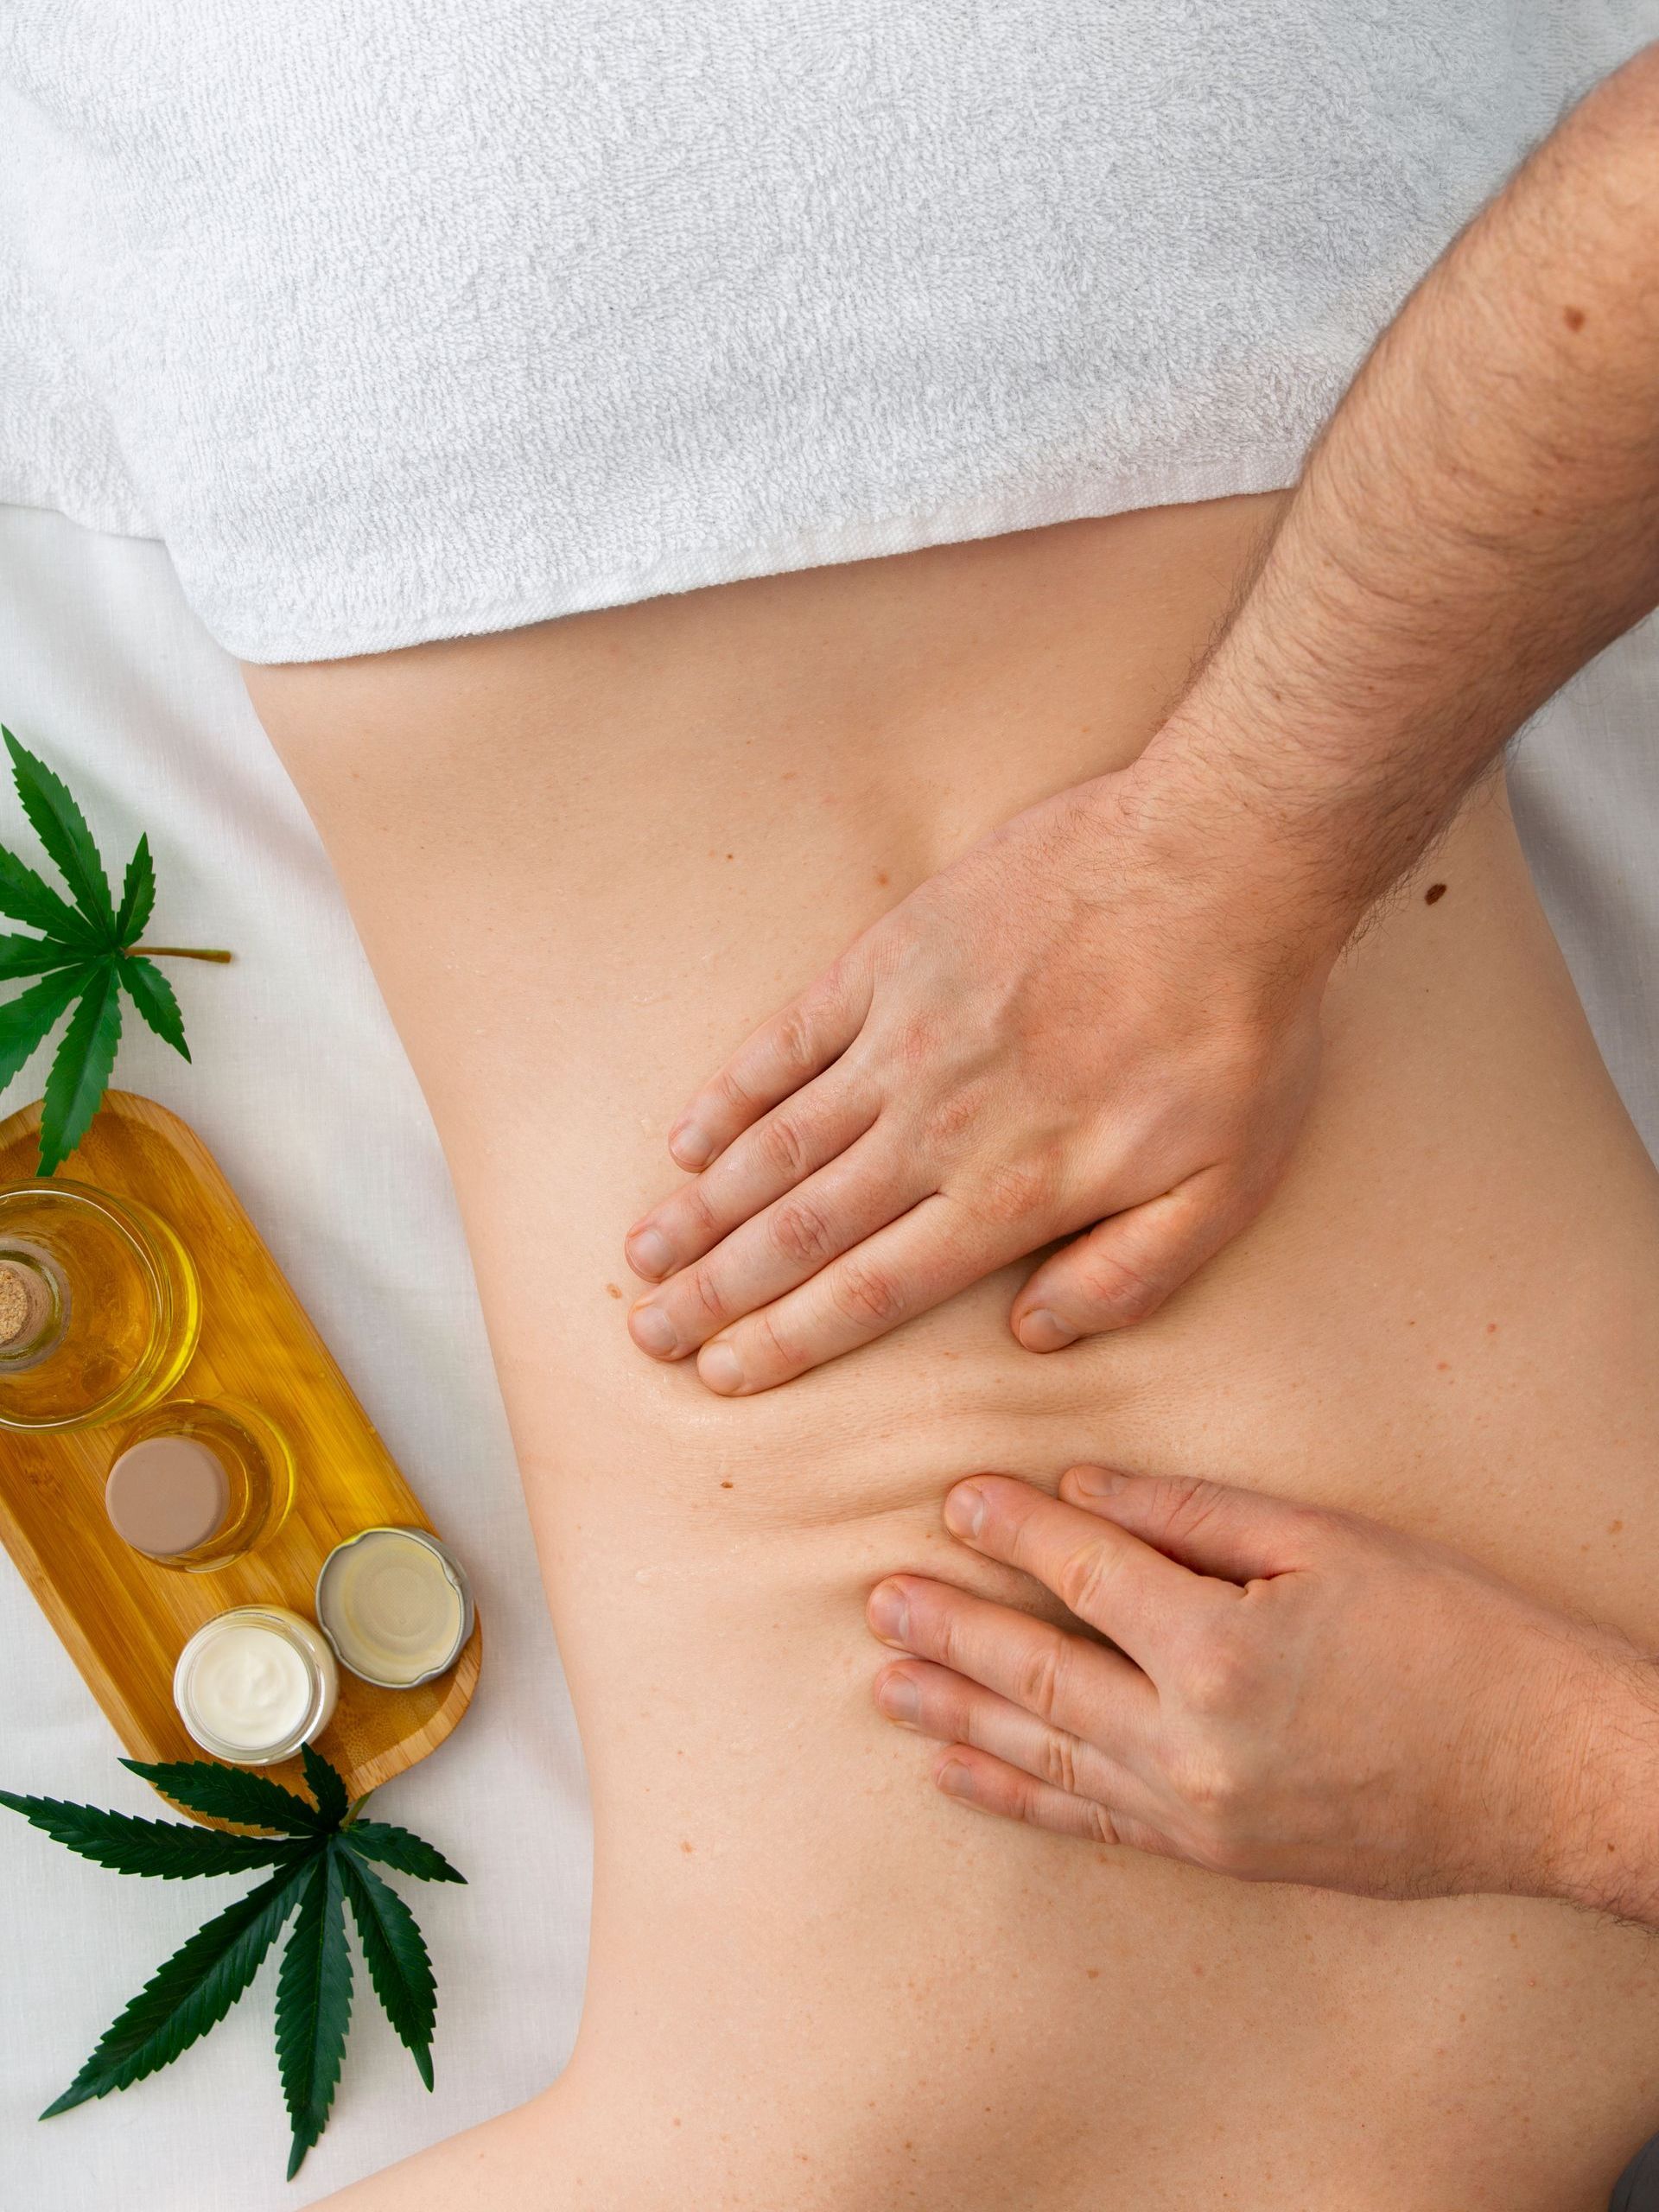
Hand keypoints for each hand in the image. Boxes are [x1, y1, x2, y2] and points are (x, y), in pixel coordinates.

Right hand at [624, 766, 1329, 1394]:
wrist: (1218, 862)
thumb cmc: (1237, 1030)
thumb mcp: (1227, 1186)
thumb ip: (1130, 1275)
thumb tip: (1034, 1335)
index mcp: (1010, 1194)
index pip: (871, 1290)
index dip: (787, 1341)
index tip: (726, 1374)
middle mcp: (936, 1128)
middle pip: (799, 1230)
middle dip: (716, 1291)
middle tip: (650, 1332)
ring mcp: (902, 1038)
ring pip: (776, 1144)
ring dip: (701, 1206)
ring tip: (643, 1255)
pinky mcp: (893, 958)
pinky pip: (788, 1039)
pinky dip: (730, 1092)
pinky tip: (684, 1136)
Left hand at [866, 1466, 1658, 1910]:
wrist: (1552, 1779)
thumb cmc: (1458, 1639)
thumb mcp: (1331, 1542)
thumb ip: (1192, 1515)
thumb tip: (1080, 1490)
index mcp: (1219, 1649)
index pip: (1083, 1571)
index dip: (1012, 1528)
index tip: (954, 1498)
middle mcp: (1191, 1745)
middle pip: (1037, 1675)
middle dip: (950, 1630)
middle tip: (876, 1598)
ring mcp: (1198, 1815)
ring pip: (1044, 1758)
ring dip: (957, 1716)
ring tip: (885, 1684)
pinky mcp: (1216, 1856)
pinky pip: (1090, 1824)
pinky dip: (1016, 1797)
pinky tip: (957, 1776)